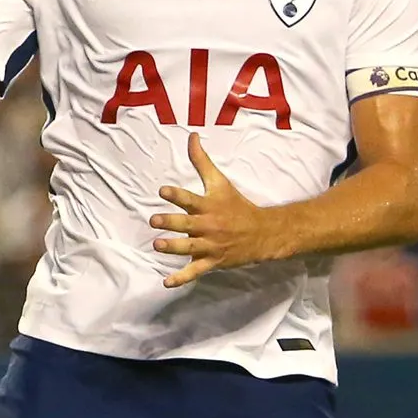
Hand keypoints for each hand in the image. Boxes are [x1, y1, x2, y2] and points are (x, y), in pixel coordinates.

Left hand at [149, 133, 273, 288]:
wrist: (262, 233)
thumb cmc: (237, 205)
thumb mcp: (220, 182)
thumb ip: (201, 161)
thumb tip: (191, 136)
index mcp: (209, 206)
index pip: (191, 198)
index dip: (177, 194)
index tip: (163, 190)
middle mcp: (209, 225)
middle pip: (187, 224)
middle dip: (171, 222)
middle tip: (154, 219)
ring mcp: (210, 245)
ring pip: (189, 247)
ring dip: (173, 247)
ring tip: (157, 245)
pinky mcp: (212, 261)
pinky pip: (195, 271)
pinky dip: (181, 278)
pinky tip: (167, 282)